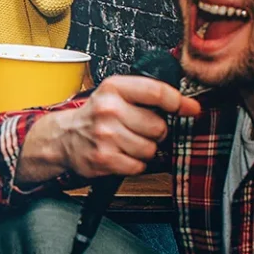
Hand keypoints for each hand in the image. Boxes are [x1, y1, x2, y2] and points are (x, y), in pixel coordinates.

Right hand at [53, 75, 200, 178]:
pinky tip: (120, 154)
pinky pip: (139, 166)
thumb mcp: (116, 94)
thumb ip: (150, 95)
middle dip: (155, 132)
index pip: (156, 92)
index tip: (190, 108)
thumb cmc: (95, 116)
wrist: (64, 137)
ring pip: (150, 149)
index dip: (179, 102)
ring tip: (125, 142)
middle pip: (158, 126)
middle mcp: (108, 109)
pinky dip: (133, 164)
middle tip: (137, 129)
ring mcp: (105, 135)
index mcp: (114, 88)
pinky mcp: (104, 158)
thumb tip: (190, 106)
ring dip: (143, 149)